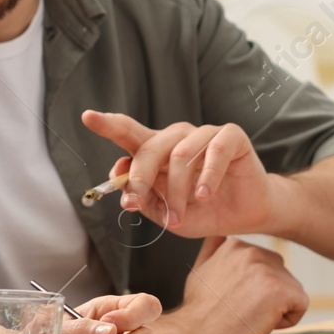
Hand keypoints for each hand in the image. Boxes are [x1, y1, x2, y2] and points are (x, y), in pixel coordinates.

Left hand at [83, 111, 274, 238]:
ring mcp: (205, 134)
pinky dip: (207, 177)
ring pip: (180, 155)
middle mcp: (178, 137)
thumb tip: (118, 177)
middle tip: (134, 204)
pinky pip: (215, 151)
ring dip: (175, 192)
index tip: (87, 116)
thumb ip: (142, 196)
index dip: (107, 124)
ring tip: (177, 217)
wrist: (245, 216)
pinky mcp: (232, 137)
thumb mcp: (165, 213)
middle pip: (150, 146)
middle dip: (139, 177)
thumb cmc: (202, 211)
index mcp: (158, 151)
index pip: (128, 132)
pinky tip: (204, 196)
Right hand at [148, 236, 308, 333]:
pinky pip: (300, 305)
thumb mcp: (201, 270)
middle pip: (282, 275)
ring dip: (278, 308)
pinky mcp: (280, 289)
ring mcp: (267, 269)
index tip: (235, 300)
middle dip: (270, 295)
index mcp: (235, 244)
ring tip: (250, 317)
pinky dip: (287, 320)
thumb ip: (215, 250)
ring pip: (293, 290)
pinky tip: (262, 323)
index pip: (266, 265)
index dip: (255, 288)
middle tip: (243, 311)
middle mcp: (252, 251)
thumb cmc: (197, 313)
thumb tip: (221, 238)